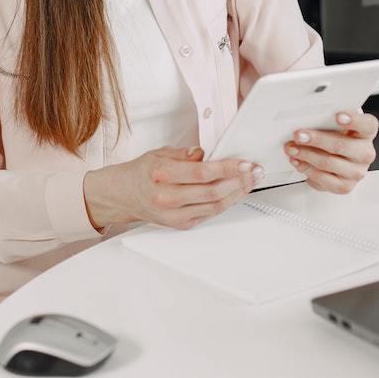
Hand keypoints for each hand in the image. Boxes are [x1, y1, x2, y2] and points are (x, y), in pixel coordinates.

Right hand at [84, 146, 262, 230]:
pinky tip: (236, 192)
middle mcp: (168, 198)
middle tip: (254, 171)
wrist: (124, 195)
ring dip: (237, 193)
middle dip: (239, 181)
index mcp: (161, 175)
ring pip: (215, 206)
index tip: (244, 163)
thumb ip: (184, 153)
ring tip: (251, 181)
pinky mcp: (181, 224)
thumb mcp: (159, 153)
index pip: (202, 172)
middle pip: (212, 192)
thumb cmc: (142, 172)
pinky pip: (210, 213)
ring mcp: (175, 215)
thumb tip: (205, 154)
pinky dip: (226, 202)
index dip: (227, 168)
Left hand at [284, 110, 378, 194]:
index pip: (367, 125)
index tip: (337, 115)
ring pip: (329, 163)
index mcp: (367, 132)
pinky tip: (297, 161)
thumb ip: (325, 121)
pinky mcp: (345, 186)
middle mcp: (365, 153)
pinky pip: (324, 179)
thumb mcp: (333, 125)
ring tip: (292, 149)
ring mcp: (357, 172)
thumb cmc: (334, 136)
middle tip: (298, 135)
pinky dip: (307, 169)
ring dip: (306, 155)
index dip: (354, 120)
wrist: (337, 159)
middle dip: (317, 139)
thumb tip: (304, 123)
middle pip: (342, 145)